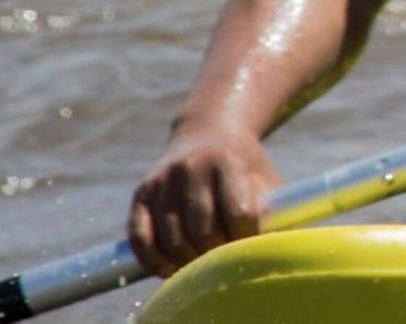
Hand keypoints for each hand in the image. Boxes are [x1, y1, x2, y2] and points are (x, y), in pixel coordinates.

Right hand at [127, 121, 280, 277]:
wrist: (207, 134)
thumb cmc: (242, 167)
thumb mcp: (262, 178)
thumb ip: (265, 210)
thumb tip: (259, 249)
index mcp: (227, 160)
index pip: (238, 214)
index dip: (246, 238)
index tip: (250, 248)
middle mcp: (190, 168)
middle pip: (203, 231)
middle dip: (217, 256)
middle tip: (225, 266)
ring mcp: (162, 181)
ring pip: (172, 240)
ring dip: (188, 264)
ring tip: (202, 271)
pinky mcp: (141, 194)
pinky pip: (140, 238)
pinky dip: (153, 261)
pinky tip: (169, 270)